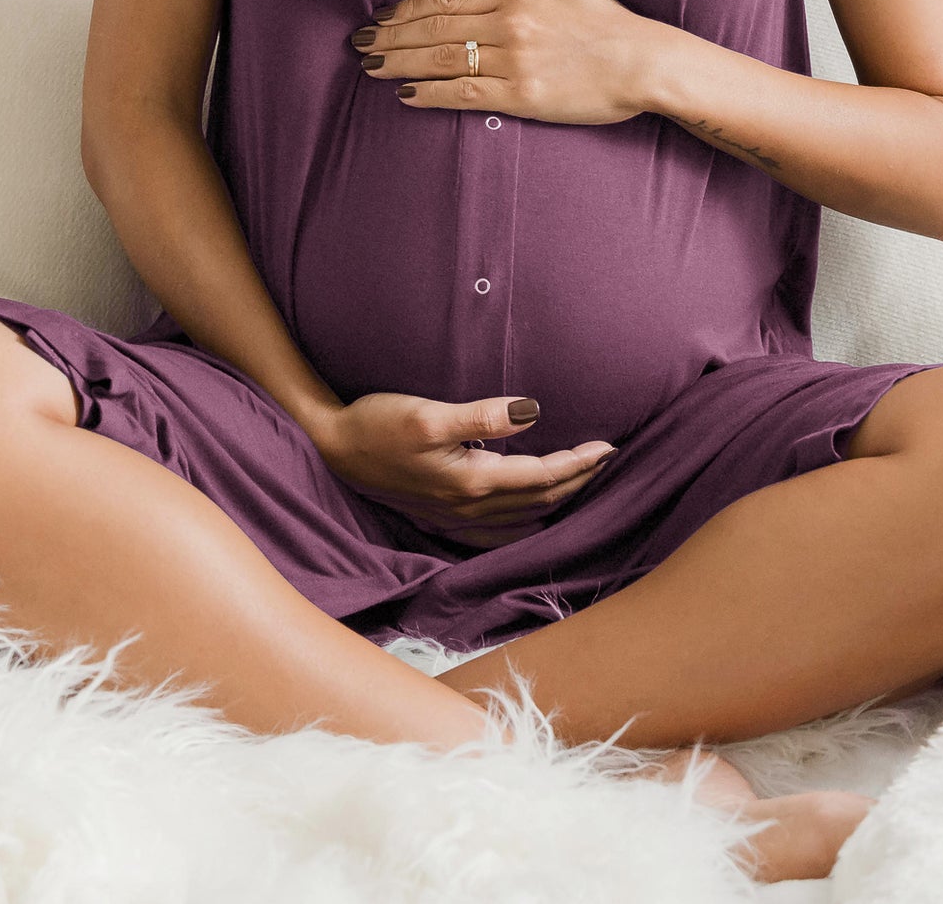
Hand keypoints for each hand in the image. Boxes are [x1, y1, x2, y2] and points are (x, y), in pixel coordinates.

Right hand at [309, 391, 617, 549]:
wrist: (333, 448)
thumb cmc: (378, 423)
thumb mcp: (429, 414)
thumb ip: (482, 416)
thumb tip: (533, 412)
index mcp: (472, 482)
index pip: (542, 477)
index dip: (578, 462)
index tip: (609, 446)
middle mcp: (469, 506)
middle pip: (540, 501)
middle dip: (578, 481)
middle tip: (609, 459)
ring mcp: (455, 516)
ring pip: (524, 516)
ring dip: (558, 499)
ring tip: (583, 479)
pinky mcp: (443, 514)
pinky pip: (500, 529)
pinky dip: (528, 520)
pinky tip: (534, 516)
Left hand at [349, 0, 658, 124]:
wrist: (644, 62)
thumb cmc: (609, 21)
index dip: (406, 9)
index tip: (380, 17)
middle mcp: (508, 24)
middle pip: (433, 27)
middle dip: (390, 36)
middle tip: (359, 44)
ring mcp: (513, 61)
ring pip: (440, 59)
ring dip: (400, 63)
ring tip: (372, 68)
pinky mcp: (521, 96)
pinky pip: (463, 94)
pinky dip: (430, 94)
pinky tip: (407, 95)